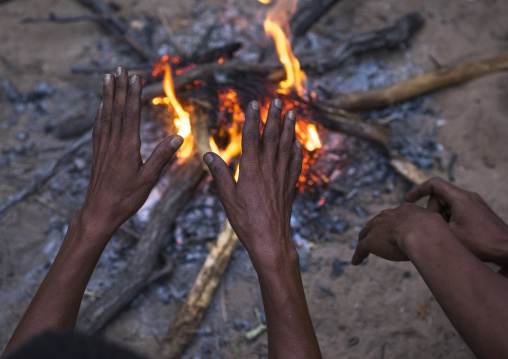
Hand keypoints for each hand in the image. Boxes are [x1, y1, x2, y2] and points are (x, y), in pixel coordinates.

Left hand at [78, 66, 182, 237]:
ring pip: (106, 116)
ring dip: (107, 95)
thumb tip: (178, 136)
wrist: (99, 212)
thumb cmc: (126, 198)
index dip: (133, 95)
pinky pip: (98, 128)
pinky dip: (100, 114)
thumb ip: (162, 156)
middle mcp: (113, 143)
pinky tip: (100, 107)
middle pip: (116, 110)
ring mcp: (103, 148)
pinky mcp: (98, 154)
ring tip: (107, 78)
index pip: (131, 115)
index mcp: (127, 148)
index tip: (135, 77)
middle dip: (118, 87)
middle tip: (119, 68)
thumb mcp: (149, 179)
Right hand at [203, 98, 302, 269]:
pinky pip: (295, 164)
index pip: (251, 139)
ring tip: (291, 113)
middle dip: (274, 117)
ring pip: (287, 147)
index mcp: (250, 171)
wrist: (270, 239)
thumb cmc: (245, 221)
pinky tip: (298, 143)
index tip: (253, 104)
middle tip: (276, 100)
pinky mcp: (290, 186)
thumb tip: (207, 155)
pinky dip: (297, 151)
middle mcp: (268, 170)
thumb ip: (219, 174)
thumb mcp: (227, 198)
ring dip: (289, 128)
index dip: (252, 120)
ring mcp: (281, 177)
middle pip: (272, 138)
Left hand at [352, 203, 450, 264]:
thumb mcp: (440, 229)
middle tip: (375, 237)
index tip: (393, 228)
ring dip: (364, 241)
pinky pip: (361, 248)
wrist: (422, 233)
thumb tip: (449, 242)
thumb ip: (439, 234)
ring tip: (362, 249)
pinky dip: (358, 255)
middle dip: (375, 229)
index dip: (393, 222)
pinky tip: (355, 262)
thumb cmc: (436, 232)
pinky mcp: (370, 241)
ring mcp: (377, 228)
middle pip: (377, 222)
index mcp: (405, 210)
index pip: (395, 216)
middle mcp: (388, 216)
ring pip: (366, 234)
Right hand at [405, 177, 507, 265]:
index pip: (433, 184)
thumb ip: (431, 224)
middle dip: (431, 212)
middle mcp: (467, 197)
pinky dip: (450, 221)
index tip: (407, 201)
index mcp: (459, 198)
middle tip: (433, 228)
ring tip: (446, 235)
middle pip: (439, 197)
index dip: (417, 190)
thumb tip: (416, 222)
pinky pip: (457, 211)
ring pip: (448, 206)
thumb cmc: (481, 243)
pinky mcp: (478, 213)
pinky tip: (454, 236)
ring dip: (441, 218)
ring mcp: (474, 204)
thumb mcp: (449, 234)